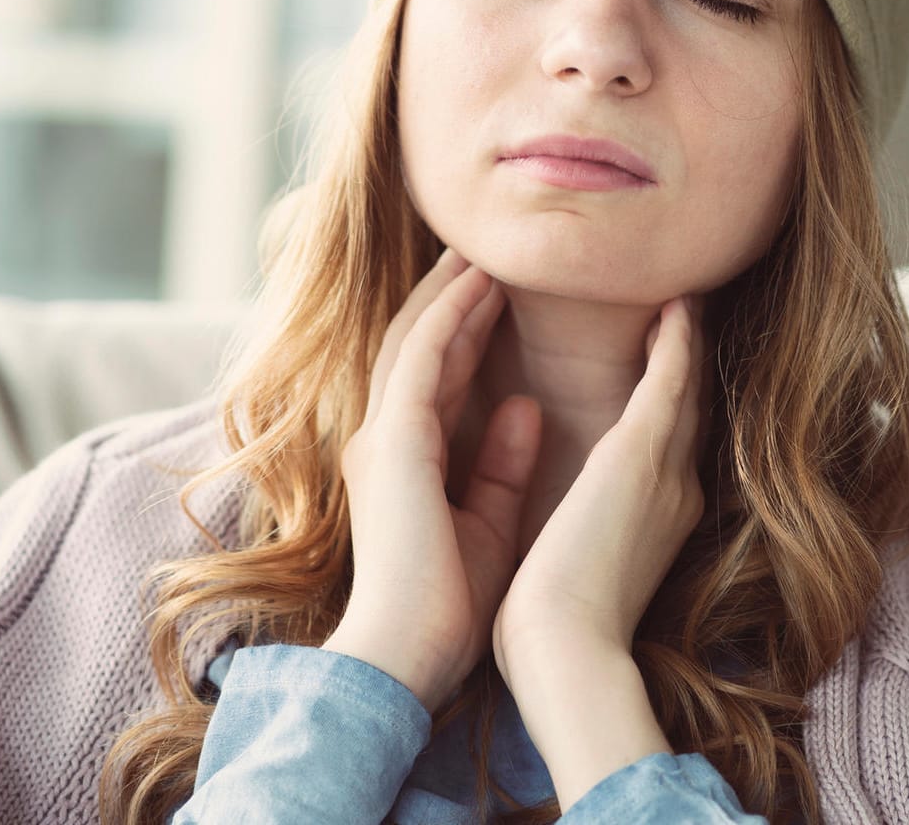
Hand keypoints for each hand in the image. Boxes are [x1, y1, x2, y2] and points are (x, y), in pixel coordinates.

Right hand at [323, 247, 543, 712]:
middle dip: (449, 297)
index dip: (464, 330)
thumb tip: (526, 408)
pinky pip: (421, 360)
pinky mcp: (394, 443)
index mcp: (405, 464)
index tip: (496, 293)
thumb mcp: (488, 521)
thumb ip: (500, 463)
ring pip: (414, 339)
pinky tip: (477, 285)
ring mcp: (382, 438)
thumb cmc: (448, 607)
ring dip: (449, 293)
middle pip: (417, 345)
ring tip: (484, 251)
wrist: (410, 657)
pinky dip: (449, 317)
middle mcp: (385, 441)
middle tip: (484, 251)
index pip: (436, 377)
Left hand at [490, 292, 707, 684]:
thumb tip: (572, 518)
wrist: (565, 652)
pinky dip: (677, 340)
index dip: (672, 401)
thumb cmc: (555, 629)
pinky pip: (670, 379)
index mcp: (657, 517)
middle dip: (692, 362)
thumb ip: (585, 531)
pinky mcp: (641, 454)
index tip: (666, 367)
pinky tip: (676, 305)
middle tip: (690, 311)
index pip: (669, 446)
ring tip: (686, 295)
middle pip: (693, 409)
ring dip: (688, 337)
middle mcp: (675, 489)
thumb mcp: (576, 568)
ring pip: (689, 385)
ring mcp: (666, 470)